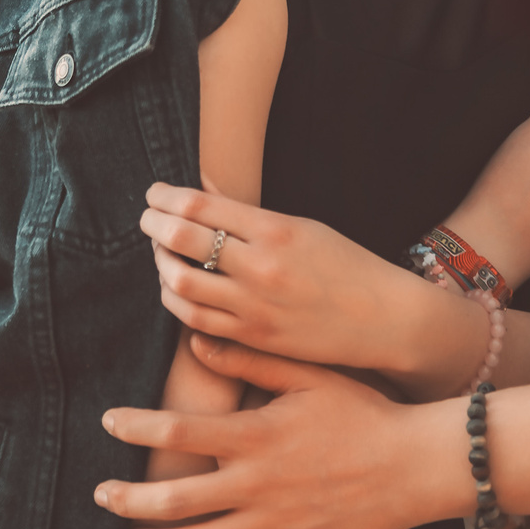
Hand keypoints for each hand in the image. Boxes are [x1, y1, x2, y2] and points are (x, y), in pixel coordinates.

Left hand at [95, 336, 466, 528]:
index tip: (108, 420)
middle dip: (127, 499)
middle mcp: (257, 484)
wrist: (413, 468)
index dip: (135, 427)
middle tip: (101, 493)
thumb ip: (252, 357)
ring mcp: (271, 525)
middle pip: (173, 501)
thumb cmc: (362, 413)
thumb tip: (198, 341)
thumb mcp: (310, 373)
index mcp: (257, 435)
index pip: (178, 433)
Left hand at [141, 186, 478, 384]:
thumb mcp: (301, 226)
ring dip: (160, 264)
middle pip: (181, 239)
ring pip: (180, 282)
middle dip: (153, 224)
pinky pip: (195, 320)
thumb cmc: (343, 264)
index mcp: (274, 230)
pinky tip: (177, 287)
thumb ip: (248, 214)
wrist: (383, 317)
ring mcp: (255, 306)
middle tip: (146, 219)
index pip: (200, 205)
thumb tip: (198, 191)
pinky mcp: (254, 337)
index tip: (155, 192)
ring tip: (161, 253)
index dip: (166, 196)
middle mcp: (261, 267)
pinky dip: (176, 299)